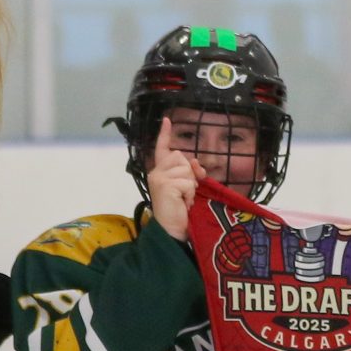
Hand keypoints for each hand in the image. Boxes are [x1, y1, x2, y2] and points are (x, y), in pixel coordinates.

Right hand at [147, 116, 207, 241]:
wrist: (173, 230)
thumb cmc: (180, 211)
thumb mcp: (187, 188)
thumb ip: (190, 173)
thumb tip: (194, 161)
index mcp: (160, 172)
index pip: (162, 149)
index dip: (165, 134)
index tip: (167, 120)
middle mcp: (156, 172)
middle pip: (181, 157)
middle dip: (189, 174)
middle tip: (185, 192)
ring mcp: (159, 177)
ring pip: (186, 169)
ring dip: (190, 185)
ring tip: (183, 199)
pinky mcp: (164, 184)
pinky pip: (187, 181)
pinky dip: (190, 193)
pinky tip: (183, 202)